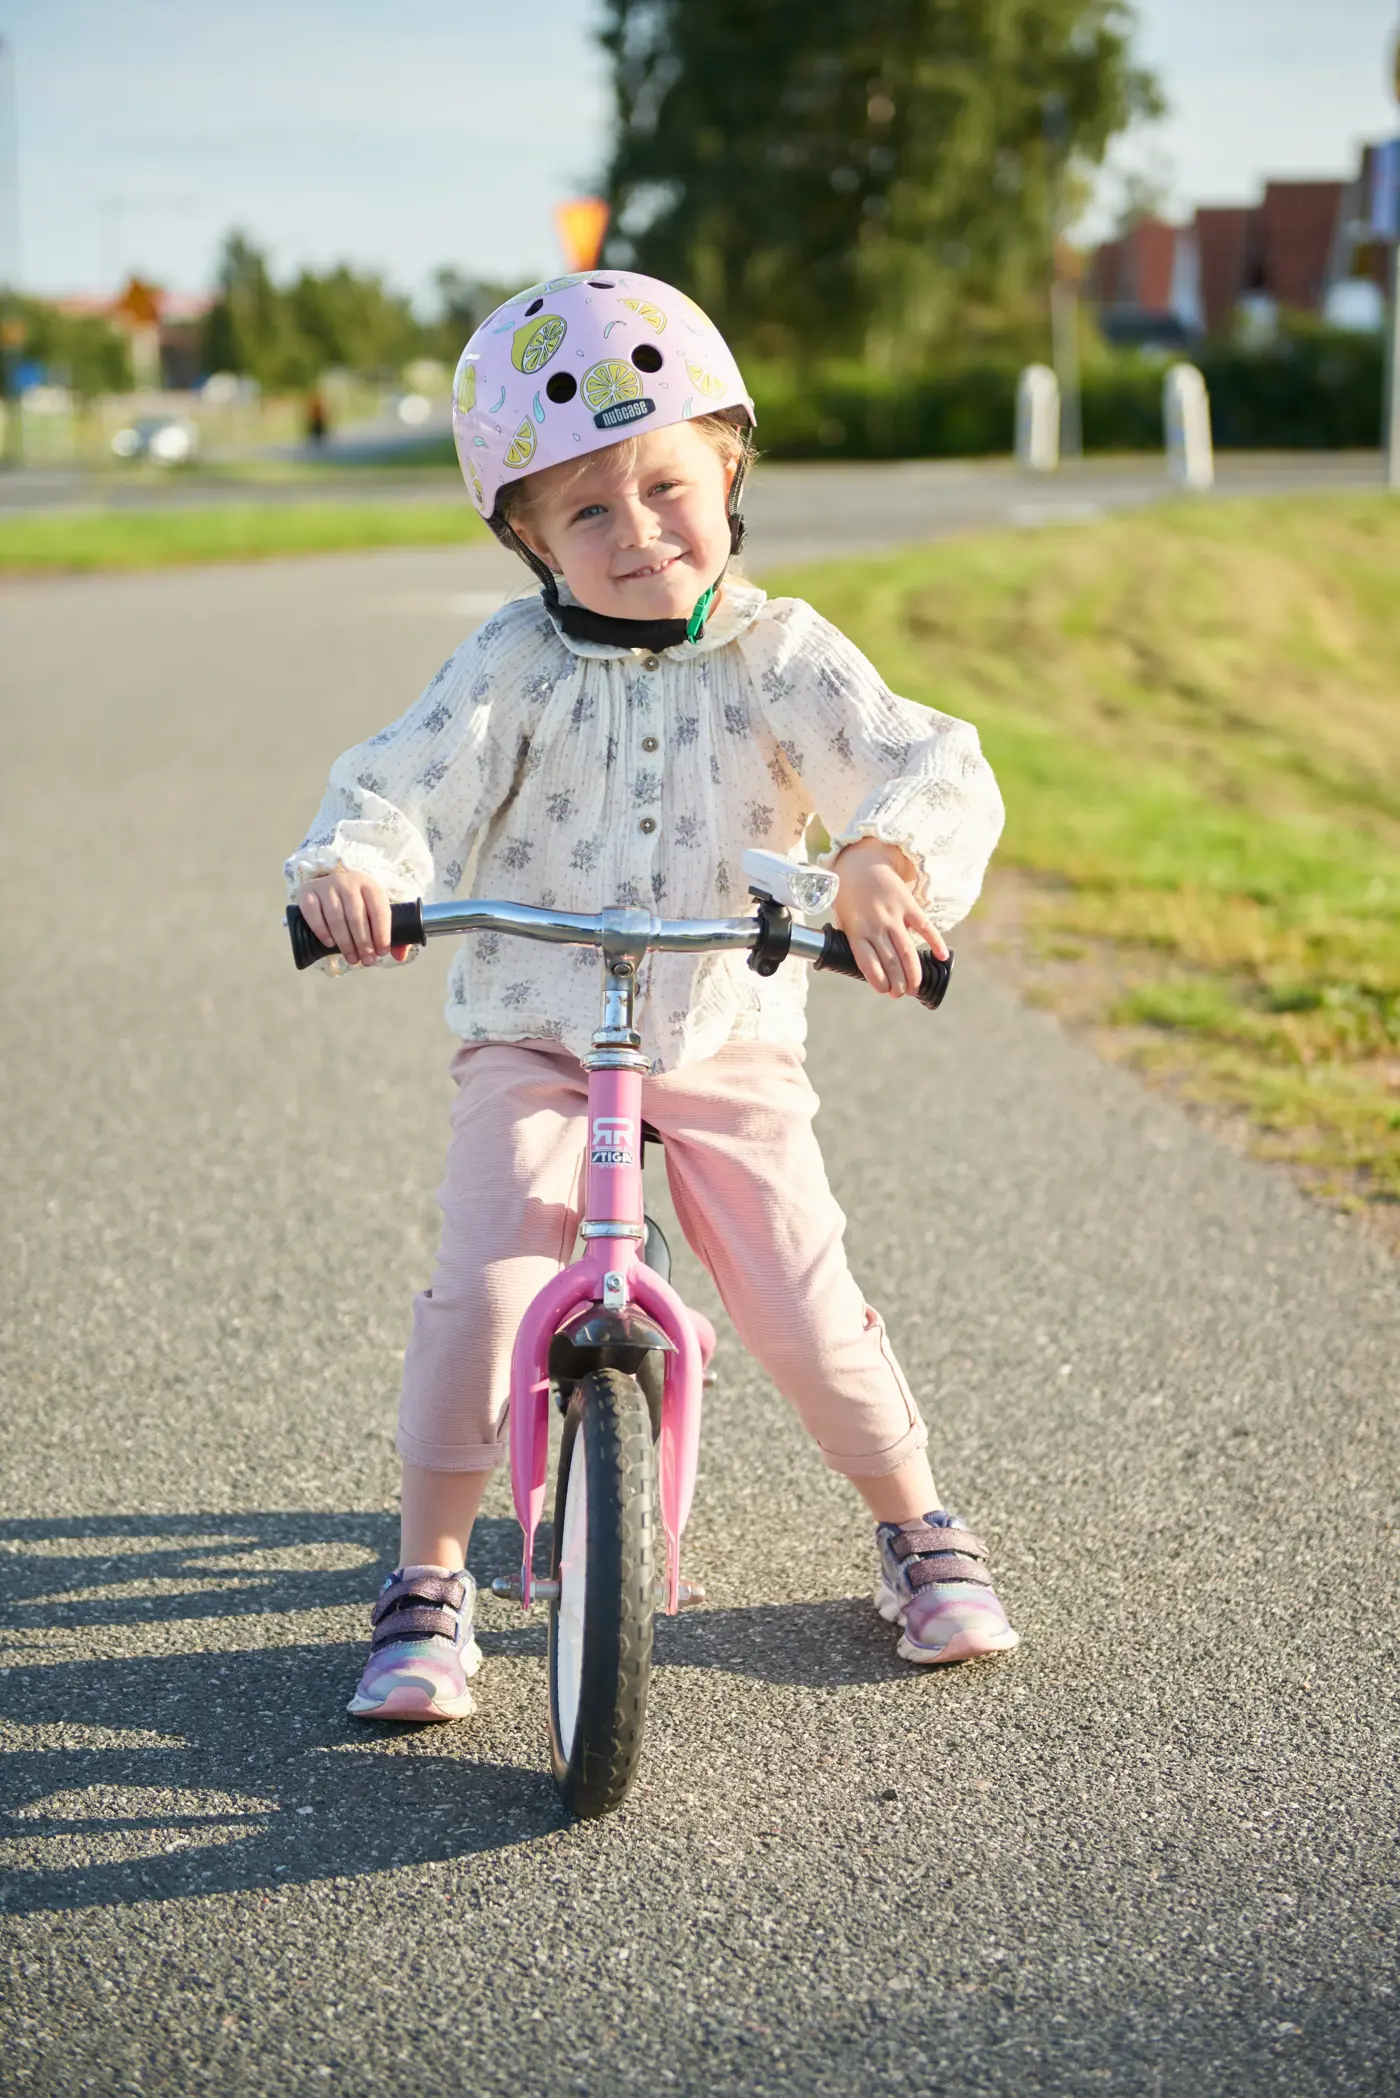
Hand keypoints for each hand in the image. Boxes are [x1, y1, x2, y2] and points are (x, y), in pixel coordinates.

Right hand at [294, 866, 404, 967]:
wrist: (328, 885)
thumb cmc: (357, 904)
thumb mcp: (374, 912)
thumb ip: (388, 932)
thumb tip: (400, 956)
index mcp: (369, 885)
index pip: (378, 909)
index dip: (382, 932)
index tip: (382, 952)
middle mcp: (347, 882)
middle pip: (357, 916)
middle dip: (363, 943)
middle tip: (367, 961)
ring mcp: (326, 885)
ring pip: (336, 917)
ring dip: (345, 942)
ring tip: (352, 958)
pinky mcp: (307, 892)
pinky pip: (313, 913)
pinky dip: (321, 930)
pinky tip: (330, 944)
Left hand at [830, 837, 947, 997]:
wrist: (860, 863)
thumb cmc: (849, 896)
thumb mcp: (844, 920)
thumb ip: (856, 941)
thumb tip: (870, 967)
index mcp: (856, 931)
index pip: (868, 963)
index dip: (878, 980)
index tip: (884, 990)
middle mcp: (875, 924)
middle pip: (890, 961)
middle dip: (898, 982)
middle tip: (901, 994)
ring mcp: (893, 914)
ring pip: (907, 950)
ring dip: (913, 972)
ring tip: (915, 987)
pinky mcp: (908, 904)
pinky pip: (924, 926)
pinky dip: (935, 942)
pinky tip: (941, 957)